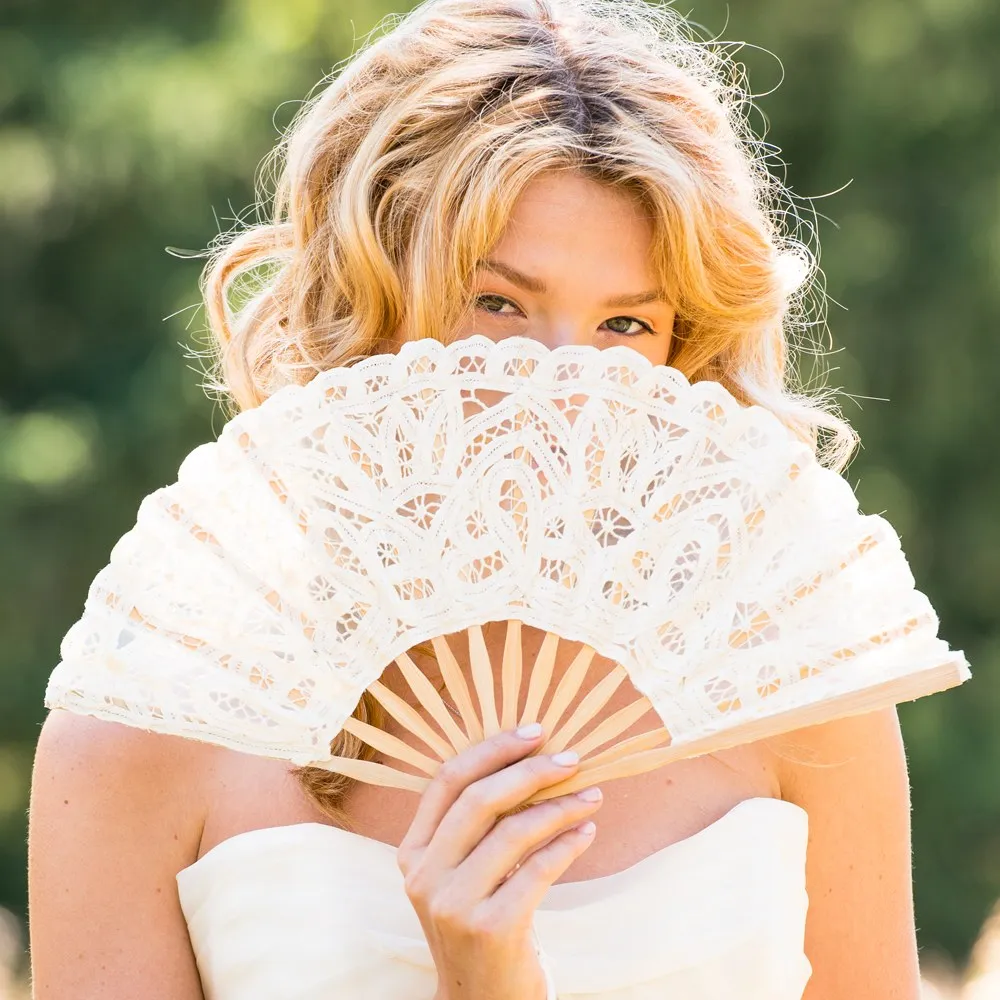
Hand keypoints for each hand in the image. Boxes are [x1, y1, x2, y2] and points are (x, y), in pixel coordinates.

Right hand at [397, 723, 602, 999]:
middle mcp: (425, 876)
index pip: (447, 780)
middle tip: (571, 759)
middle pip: (480, 799)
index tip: (534, 733)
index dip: (492, 749)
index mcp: (412, 852)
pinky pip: (538, 869)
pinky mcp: (491, 928)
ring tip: (591, 797)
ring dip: (560, 807)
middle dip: (531, 771)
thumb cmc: (479, 922)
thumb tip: (530, 758)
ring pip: (514, 832)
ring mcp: (454, 905)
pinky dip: (568, 844)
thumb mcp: (459, 873)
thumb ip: (475, 826)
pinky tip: (586, 832)